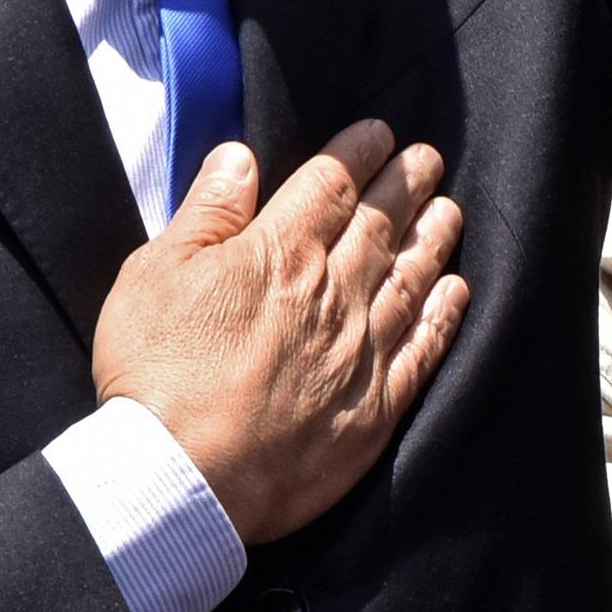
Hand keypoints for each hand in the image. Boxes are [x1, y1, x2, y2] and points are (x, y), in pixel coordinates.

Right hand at [90, 119, 468, 545]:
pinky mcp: (375, 407)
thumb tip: (239, 158)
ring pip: (411, 278)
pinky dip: (444, 315)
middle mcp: (333, 293)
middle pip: (382, 223)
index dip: (359, 153)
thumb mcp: (156, 274)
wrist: (181, 477)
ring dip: (434, 239)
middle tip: (428, 159)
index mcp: (280, 253)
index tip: (380, 134)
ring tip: (450, 211)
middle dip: (407, 184)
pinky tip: (455, 291)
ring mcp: (361, 350)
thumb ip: (206, 213)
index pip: (332, 185)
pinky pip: (423, 349)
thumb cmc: (156, 373)